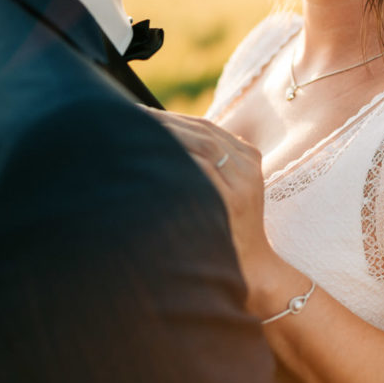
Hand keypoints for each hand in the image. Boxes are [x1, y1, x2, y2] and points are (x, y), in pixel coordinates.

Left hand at [143, 109, 268, 264]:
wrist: (252, 269)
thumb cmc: (229, 231)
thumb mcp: (227, 191)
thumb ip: (210, 165)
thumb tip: (166, 139)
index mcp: (249, 159)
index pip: (208, 128)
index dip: (174, 118)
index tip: (142, 114)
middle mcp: (247, 166)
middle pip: (203, 132)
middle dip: (166, 122)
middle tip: (131, 117)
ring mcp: (242, 183)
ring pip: (202, 144)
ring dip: (168, 135)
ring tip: (136, 131)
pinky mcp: (233, 200)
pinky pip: (200, 169)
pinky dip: (176, 159)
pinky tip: (150, 156)